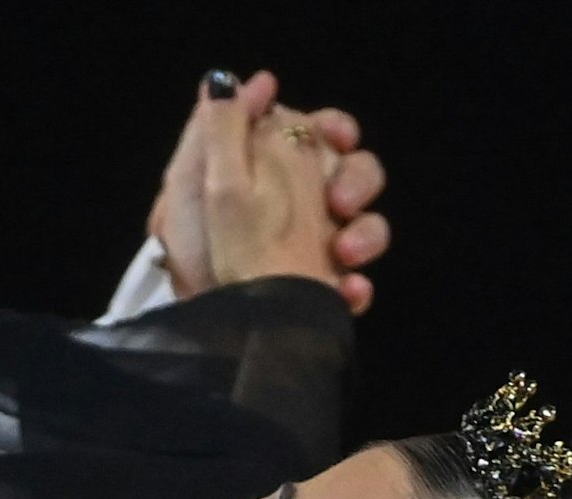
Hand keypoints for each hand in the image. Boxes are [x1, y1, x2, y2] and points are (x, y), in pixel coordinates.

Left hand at [149, 70, 389, 313]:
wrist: (222, 345)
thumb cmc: (208, 261)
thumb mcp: (206, 187)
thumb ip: (222, 129)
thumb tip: (231, 81)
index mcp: (257, 178)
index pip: (305, 133)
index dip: (328, 128)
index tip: (334, 137)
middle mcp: (285, 211)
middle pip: (347, 170)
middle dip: (356, 179)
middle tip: (340, 201)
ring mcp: (305, 254)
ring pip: (364, 223)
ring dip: (365, 233)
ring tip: (345, 254)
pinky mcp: (317, 296)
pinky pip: (357, 280)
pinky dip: (356, 285)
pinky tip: (346, 291)